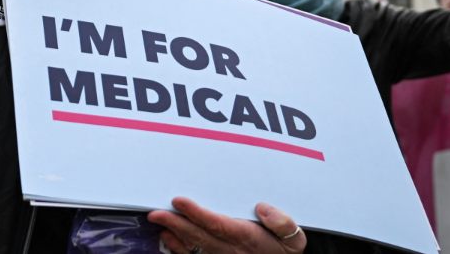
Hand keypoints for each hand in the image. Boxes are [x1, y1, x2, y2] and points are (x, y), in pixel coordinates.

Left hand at [147, 198, 305, 253]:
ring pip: (194, 247)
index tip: (179, 201)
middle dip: (176, 223)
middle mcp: (231, 251)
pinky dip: (179, 249)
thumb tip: (263, 208)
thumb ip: (283, 223)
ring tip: (158, 222)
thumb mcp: (293, 239)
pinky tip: (167, 238)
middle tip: (155, 213)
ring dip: (174, 235)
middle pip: (199, 236)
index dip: (196, 213)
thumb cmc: (284, 249)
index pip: (217, 224)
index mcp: (247, 238)